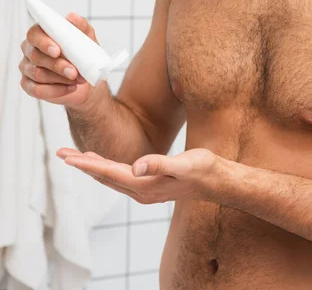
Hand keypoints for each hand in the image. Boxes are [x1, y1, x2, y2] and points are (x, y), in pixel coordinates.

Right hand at [19, 13, 98, 105]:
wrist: (86, 78)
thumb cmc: (83, 54)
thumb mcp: (87, 39)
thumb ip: (81, 26)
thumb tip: (72, 17)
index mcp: (41, 34)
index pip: (34, 34)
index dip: (44, 42)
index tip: (58, 50)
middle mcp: (30, 50)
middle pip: (35, 56)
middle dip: (57, 65)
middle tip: (74, 71)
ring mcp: (27, 68)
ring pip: (38, 74)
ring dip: (60, 78)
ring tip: (77, 79)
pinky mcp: (29, 85)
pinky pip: (37, 90)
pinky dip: (56, 90)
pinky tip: (70, 88)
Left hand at [56, 146, 222, 203]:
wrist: (216, 181)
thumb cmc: (202, 169)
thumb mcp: (183, 164)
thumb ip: (159, 164)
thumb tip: (136, 166)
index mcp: (144, 185)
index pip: (109, 173)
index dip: (87, 163)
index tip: (67, 157)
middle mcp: (140, 191)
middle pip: (104, 177)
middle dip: (82, 165)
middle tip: (61, 153)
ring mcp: (144, 191)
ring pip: (110, 178)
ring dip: (92, 167)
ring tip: (75, 156)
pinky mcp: (149, 185)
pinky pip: (120, 177)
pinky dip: (106, 169)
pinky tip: (102, 162)